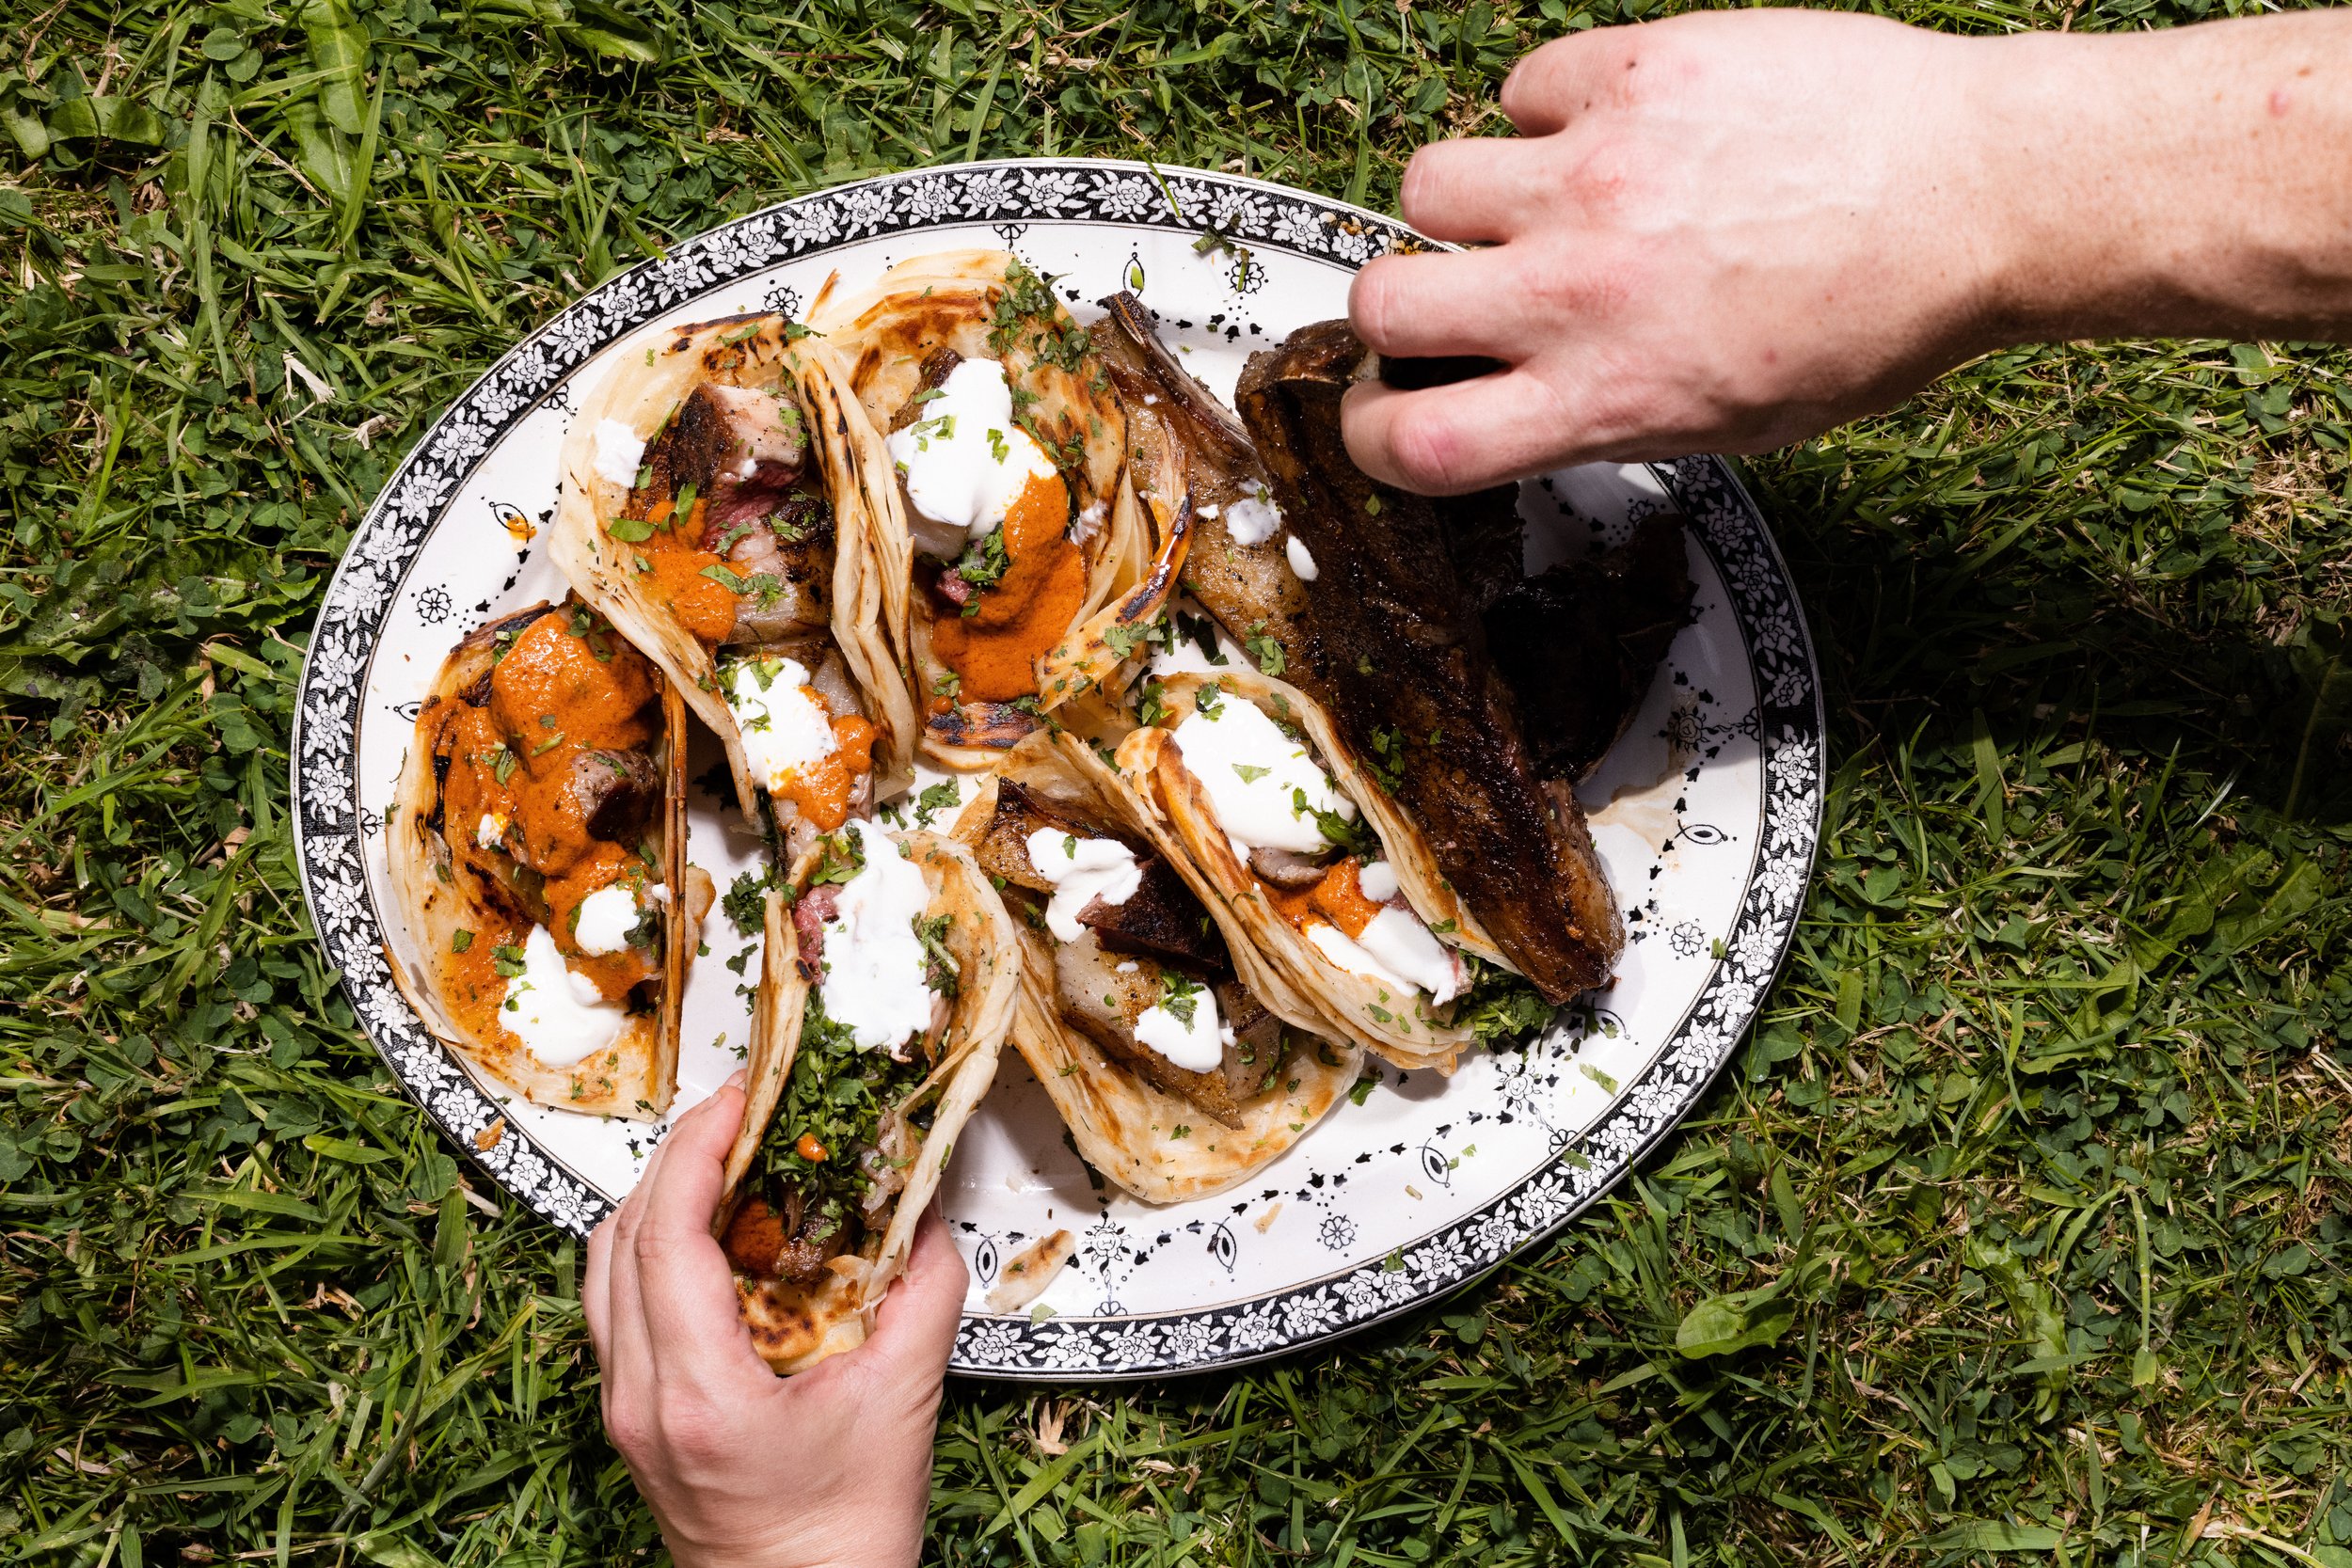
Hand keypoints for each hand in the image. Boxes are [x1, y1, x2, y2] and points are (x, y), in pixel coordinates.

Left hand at [584, 1078, 965, 1567]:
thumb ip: (923, 1288)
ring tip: (722, 1164)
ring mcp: (624, 1413)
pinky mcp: (631, 1420)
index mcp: (697, 1395)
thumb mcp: (906, 1399)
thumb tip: (923, 1205)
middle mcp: (639, 1401)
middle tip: (738, 1114)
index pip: (666, 1234)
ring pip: (604, 1270)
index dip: (698, 1149)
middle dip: (678, 1158)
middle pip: (621, 1238)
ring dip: (656, 1202)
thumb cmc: (845, 1537)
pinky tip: (708, 1239)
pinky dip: (652, 1251)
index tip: (738, 1099)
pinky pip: (616, 1308)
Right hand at [1342, 9, 2351, 491]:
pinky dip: (1549, 110)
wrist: (1982, 194)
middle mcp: (1583, 289)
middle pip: (1383, 299)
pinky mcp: (1635, 71)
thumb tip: (1512, 396)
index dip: (1375, 430)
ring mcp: (1600, 171)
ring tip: (1538, 201)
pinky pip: (1523, 88)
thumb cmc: (1876, 320)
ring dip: (1466, 201)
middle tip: (1451, 296)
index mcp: (1606, 396)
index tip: (1390, 410)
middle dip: (1400, 304)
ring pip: (1428, 182)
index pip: (1413, 441)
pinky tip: (1615, 129)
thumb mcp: (1730, 419)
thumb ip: (1602, 412)